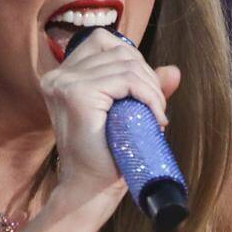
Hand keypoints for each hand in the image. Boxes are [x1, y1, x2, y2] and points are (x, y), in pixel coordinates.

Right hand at [38, 29, 181, 205]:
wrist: (91, 191)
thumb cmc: (107, 156)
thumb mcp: (128, 113)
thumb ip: (145, 88)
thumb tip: (174, 70)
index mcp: (61, 76)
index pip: (102, 40)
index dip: (133, 60)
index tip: (145, 93)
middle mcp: (57, 75)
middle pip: (118, 50)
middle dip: (147, 76)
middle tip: (156, 108)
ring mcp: (64, 83)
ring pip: (126, 64)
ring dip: (152, 89)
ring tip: (156, 115)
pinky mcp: (77, 94)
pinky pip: (126, 80)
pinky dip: (149, 95)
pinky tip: (154, 117)